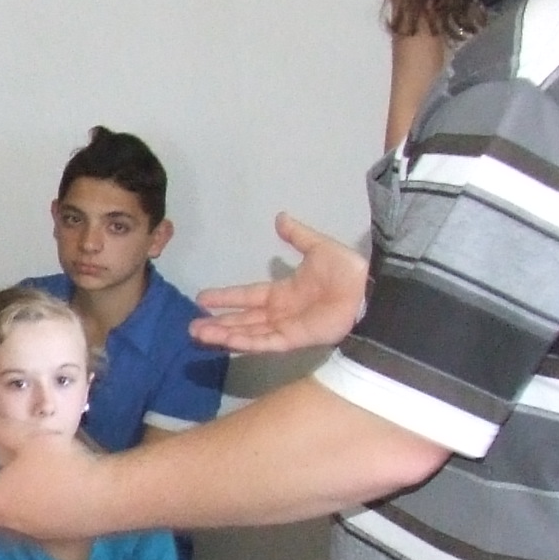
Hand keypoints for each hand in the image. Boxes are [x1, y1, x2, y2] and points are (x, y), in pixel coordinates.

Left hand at [0, 430, 113, 540]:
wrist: (106, 498)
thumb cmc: (62, 465)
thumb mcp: (29, 438)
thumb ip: (0, 428)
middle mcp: (8, 518)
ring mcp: (29, 529)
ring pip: (1, 520)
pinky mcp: (49, 534)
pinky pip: (22, 525)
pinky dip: (14, 514)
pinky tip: (24, 505)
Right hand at [192, 216, 366, 356]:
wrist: (367, 290)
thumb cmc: (345, 271)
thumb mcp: (318, 246)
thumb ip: (297, 236)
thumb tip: (280, 217)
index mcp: (283, 292)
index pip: (248, 295)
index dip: (226, 297)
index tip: (202, 297)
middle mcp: (280, 313)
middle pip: (242, 319)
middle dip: (217, 322)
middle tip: (191, 325)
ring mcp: (285, 328)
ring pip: (247, 333)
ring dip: (223, 334)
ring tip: (198, 334)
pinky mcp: (294, 339)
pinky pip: (264, 342)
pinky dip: (244, 341)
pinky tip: (225, 340)